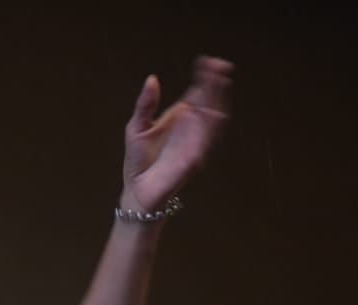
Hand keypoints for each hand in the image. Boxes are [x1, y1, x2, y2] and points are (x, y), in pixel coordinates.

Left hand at [121, 56, 231, 210]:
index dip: (204, 77)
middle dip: (216, 84)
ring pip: (214, 118)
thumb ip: (145, 104)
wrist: (137, 191)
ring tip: (220, 83)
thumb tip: (152, 79)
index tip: (207, 61)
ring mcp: (196, 142)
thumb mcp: (137, 127)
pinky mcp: (195, 159)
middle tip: (220, 66)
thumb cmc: (138, 162)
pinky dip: (212, 128)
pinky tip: (214, 112)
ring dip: (218, 101)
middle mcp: (192, 127)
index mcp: (180, 117)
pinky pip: (207, 141)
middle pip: (209, 101)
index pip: (197, 92)